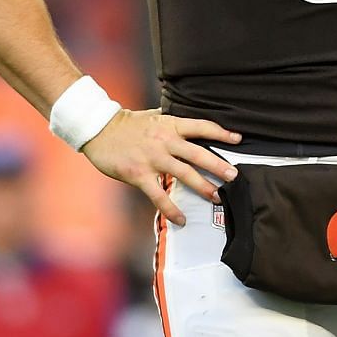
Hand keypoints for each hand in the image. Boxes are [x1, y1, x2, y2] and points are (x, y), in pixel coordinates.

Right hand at [81, 109, 241, 225]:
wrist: (99, 129)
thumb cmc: (127, 124)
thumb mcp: (153, 116)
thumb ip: (171, 122)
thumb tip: (190, 124)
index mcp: (169, 125)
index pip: (201, 127)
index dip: (221, 133)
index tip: (238, 139)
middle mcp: (164, 141)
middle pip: (198, 153)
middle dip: (218, 166)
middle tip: (235, 176)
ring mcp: (153, 158)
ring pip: (184, 174)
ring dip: (202, 187)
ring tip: (216, 197)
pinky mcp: (139, 174)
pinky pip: (159, 195)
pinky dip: (171, 209)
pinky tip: (182, 219)